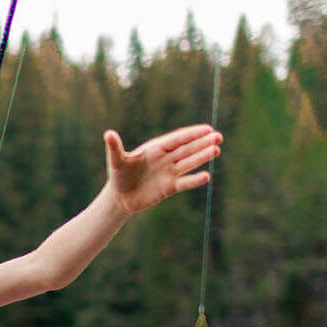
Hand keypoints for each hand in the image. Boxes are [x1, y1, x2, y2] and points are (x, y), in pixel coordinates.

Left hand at [104, 125, 221, 214]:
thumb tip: (108, 134)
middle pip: (187, 149)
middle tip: (218, 136)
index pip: (176, 139)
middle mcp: (165, 159)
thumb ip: (115, 147)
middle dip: (202, 143)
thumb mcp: (116, 161)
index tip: (207, 128)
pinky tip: (206, 176)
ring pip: (189, 163)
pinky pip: (184, 183)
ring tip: (216, 150)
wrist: (120, 198)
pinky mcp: (169, 187)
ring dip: (202, 157)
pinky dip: (194, 180)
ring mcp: (169, 173)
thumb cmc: (118, 176)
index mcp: (155, 149)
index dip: (191, 134)